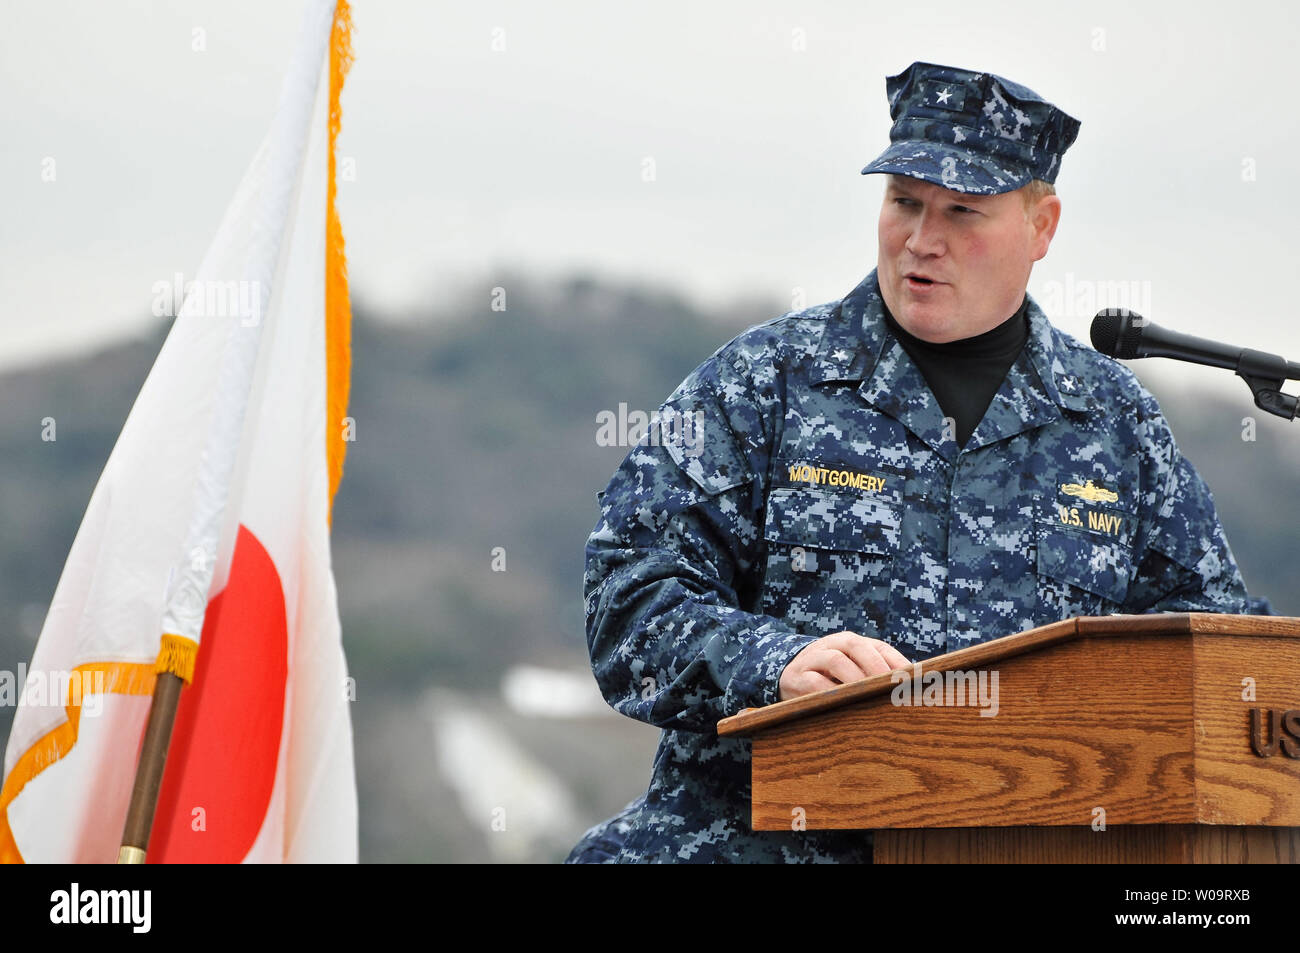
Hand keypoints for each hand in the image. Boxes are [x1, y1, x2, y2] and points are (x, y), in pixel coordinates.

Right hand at [777, 630, 910, 700]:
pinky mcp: (796, 677)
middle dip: (876, 666)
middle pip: (856, 646)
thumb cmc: (832, 678)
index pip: (879, 647)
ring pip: (835, 660)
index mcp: (852, 642)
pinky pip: (813, 681)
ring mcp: (813, 659)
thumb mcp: (853, 671)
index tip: (914, 681)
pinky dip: (829, 691)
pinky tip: (842, 703)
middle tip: (892, 688)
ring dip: (854, 678)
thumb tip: (914, 691)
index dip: (897, 662)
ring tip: (868, 695)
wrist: (788, 677)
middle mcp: (833, 644)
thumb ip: (878, 677)